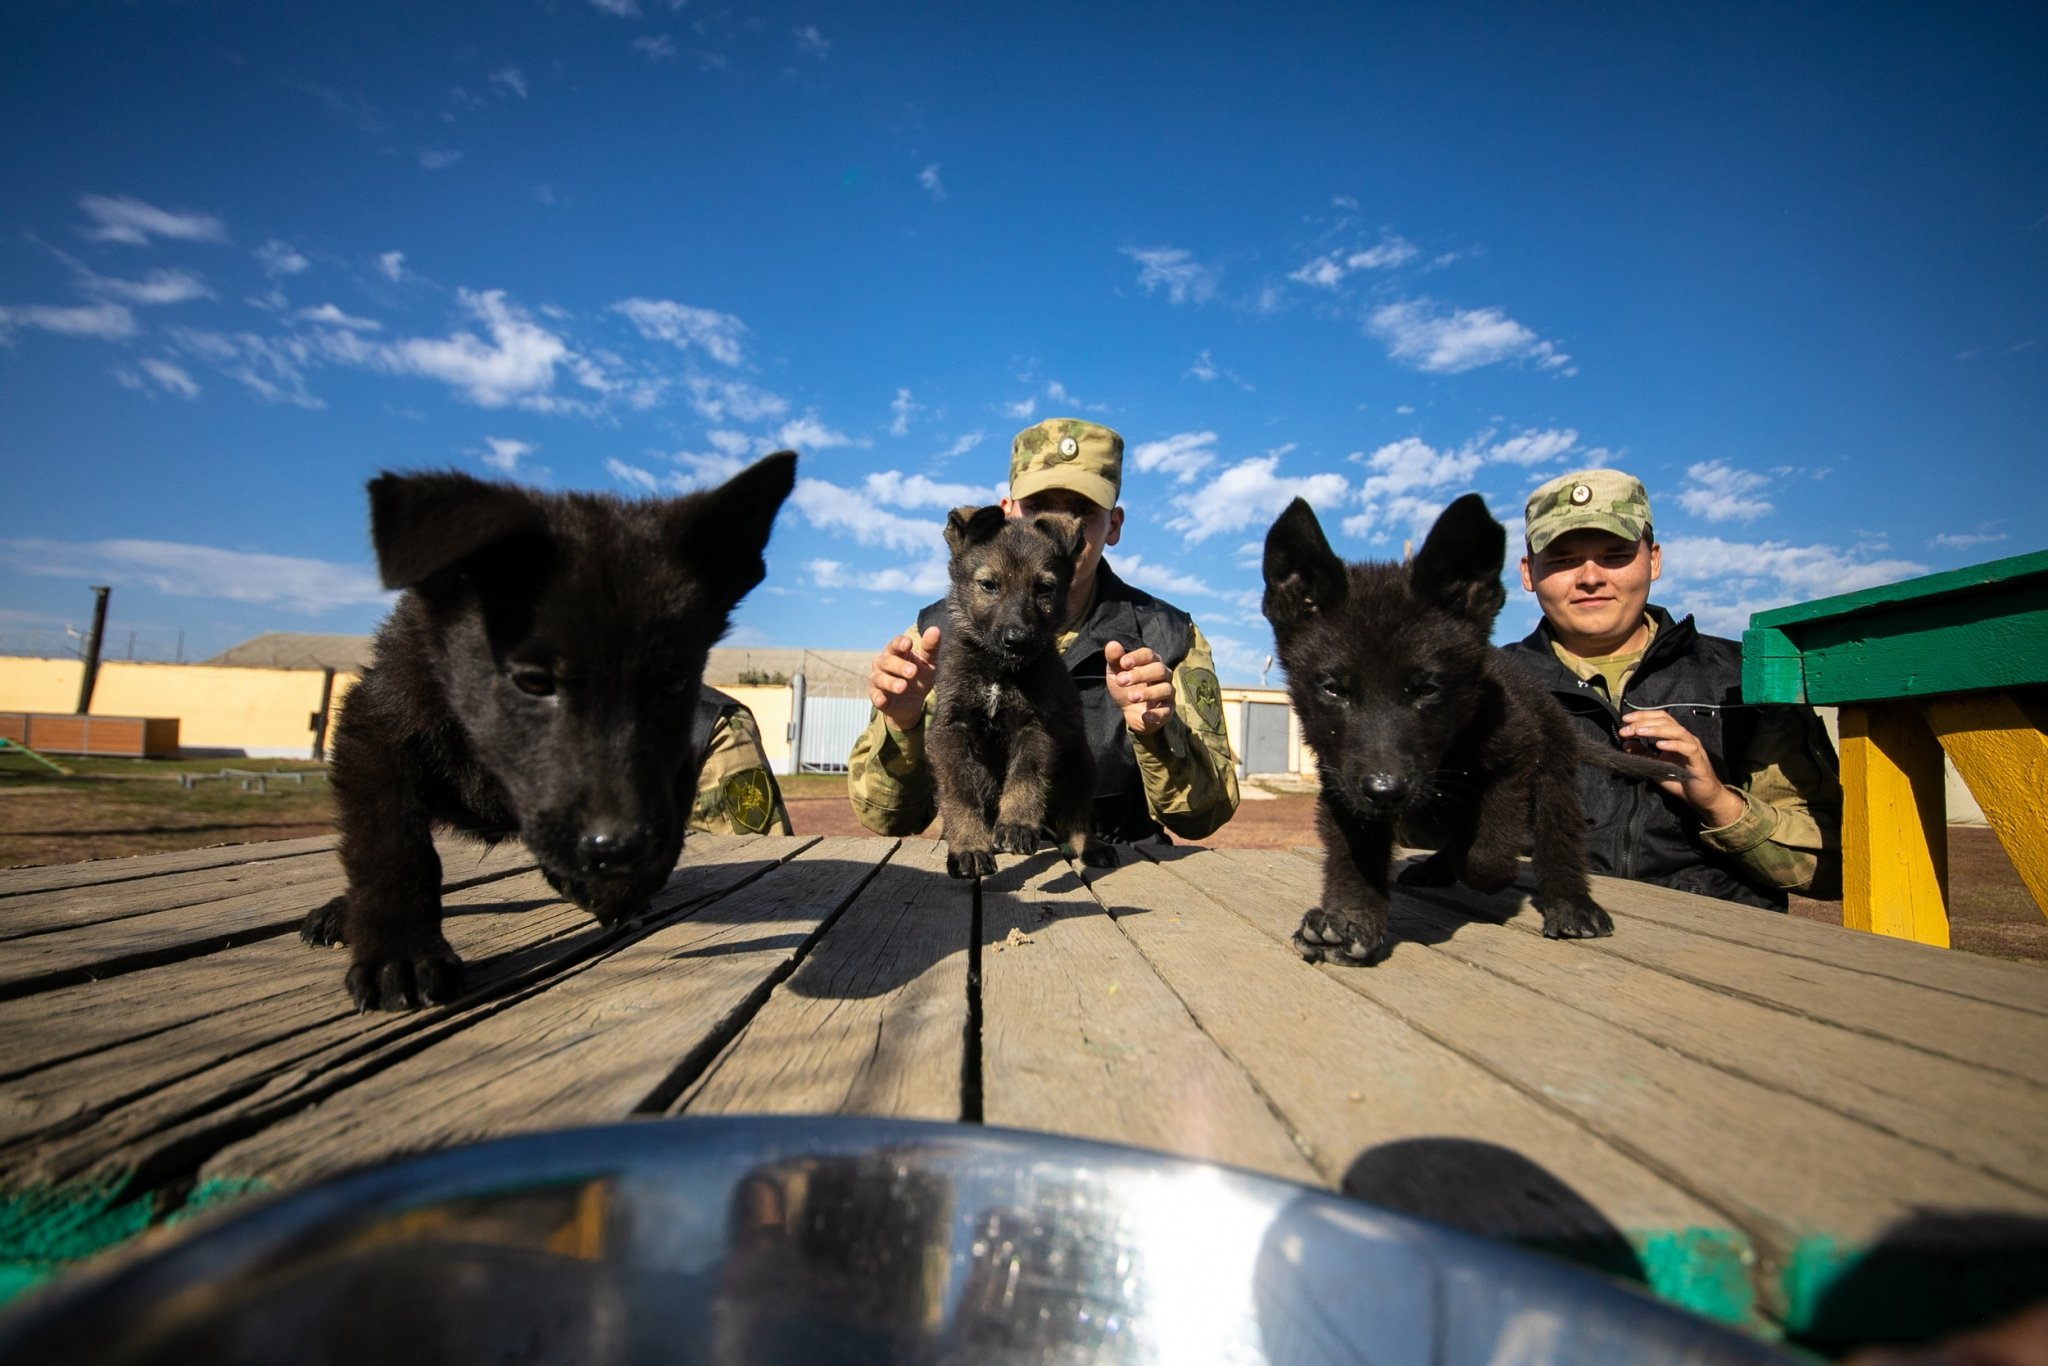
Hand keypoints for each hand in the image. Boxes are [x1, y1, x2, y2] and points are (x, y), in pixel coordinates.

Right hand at [869, 627, 939, 730]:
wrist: (912, 703)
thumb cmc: (919, 677)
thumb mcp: (928, 664)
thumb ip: (930, 648)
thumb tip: (935, 629)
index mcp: (896, 652)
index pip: (896, 644)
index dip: (901, 643)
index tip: (909, 644)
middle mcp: (883, 662)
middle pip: (888, 661)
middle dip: (900, 666)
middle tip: (913, 671)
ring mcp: (877, 678)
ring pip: (880, 678)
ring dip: (890, 682)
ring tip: (902, 687)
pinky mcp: (876, 695)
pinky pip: (875, 695)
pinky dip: (878, 697)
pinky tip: (882, 700)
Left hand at [1105, 641, 1173, 735]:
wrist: (1129, 711)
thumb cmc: (1125, 686)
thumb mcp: (1115, 672)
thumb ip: (1114, 659)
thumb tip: (1112, 644)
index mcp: (1151, 662)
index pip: (1149, 654)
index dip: (1136, 657)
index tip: (1122, 663)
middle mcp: (1163, 675)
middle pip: (1159, 669)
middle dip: (1140, 675)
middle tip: (1120, 681)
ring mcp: (1167, 693)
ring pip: (1166, 689)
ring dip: (1148, 693)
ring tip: (1131, 697)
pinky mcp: (1167, 710)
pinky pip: (1166, 711)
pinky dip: (1156, 714)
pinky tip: (1144, 716)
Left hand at [1619, 709, 1745, 826]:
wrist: (1701, 798)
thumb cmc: (1680, 780)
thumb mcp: (1656, 765)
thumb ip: (1643, 754)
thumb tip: (1626, 743)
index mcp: (1675, 737)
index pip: (1660, 718)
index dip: (1643, 716)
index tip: (1625, 720)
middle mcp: (1685, 738)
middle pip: (1666, 721)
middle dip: (1644, 722)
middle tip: (1625, 728)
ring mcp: (1693, 747)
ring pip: (1676, 731)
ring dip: (1656, 729)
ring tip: (1639, 731)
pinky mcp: (1699, 760)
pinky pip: (1688, 748)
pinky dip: (1673, 744)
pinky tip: (1659, 745)